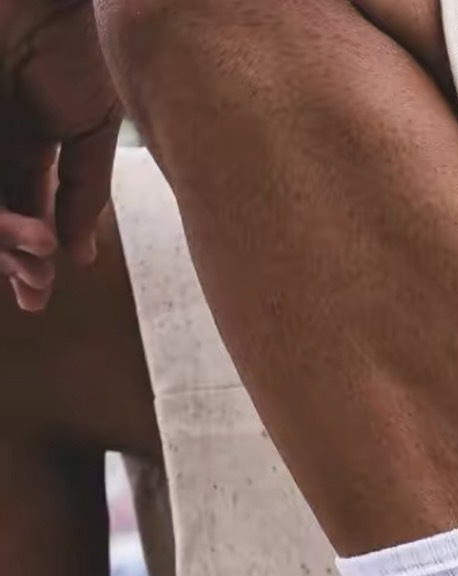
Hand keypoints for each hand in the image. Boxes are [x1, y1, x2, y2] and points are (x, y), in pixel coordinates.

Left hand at [0, 0, 120, 306]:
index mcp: (26, 137)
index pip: (22, 208)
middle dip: (12, 259)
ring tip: (35, 260)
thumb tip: (80, 255)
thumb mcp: (92, 127)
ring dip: (3, 239)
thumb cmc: (83, 41)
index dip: (29, 254)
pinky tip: (22, 231)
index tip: (38, 295)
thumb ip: (84, 191)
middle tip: (35, 289)